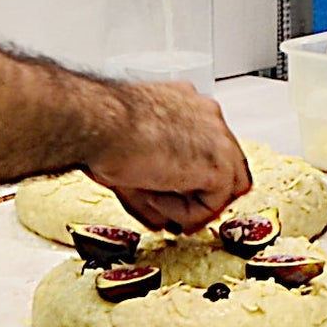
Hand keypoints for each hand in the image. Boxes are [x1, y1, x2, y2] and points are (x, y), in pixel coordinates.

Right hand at [81, 81, 250, 231]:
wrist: (97, 123)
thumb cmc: (101, 127)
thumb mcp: (133, 157)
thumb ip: (156, 188)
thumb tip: (160, 222)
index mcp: (186, 104)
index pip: (211, 144)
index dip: (195, 177)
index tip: (173, 195)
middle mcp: (207, 115)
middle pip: (230, 165)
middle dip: (203, 195)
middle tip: (178, 216)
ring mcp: (217, 137)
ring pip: (227, 186)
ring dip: (193, 206)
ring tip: (155, 204)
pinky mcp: (219, 163)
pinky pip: (213, 204)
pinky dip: (184, 213)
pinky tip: (154, 199)